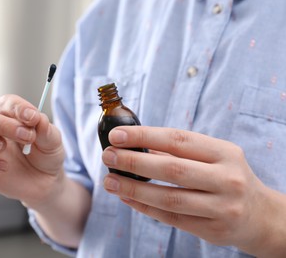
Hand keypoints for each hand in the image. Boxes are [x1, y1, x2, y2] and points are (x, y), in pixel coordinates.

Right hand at [0, 94, 64, 209]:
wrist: (47, 182)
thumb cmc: (46, 156)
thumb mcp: (53, 141)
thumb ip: (45, 128)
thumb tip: (36, 117)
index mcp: (8, 116)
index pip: (5, 103)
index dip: (17, 108)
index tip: (32, 118)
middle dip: (1, 125)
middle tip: (27, 137)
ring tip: (1, 147)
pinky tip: (4, 167)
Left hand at [102, 126, 285, 256]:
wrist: (259, 215)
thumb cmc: (227, 177)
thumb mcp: (213, 157)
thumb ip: (178, 152)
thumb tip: (135, 144)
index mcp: (224, 153)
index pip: (178, 140)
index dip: (144, 136)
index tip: (116, 135)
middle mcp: (226, 179)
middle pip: (171, 169)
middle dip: (133, 161)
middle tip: (107, 156)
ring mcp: (222, 207)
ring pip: (168, 198)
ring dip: (133, 188)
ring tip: (110, 181)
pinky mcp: (213, 230)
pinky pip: (171, 218)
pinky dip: (144, 207)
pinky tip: (127, 197)